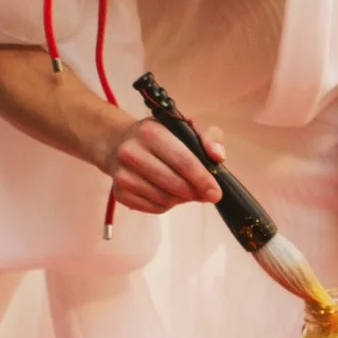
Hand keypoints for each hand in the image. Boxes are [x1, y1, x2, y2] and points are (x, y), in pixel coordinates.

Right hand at [102, 118, 223, 214]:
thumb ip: (209, 138)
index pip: (183, 161)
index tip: (215, 193)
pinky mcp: (119, 193)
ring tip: (184, 190)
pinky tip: (167, 193)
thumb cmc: (159, 138)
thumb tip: (219, 157)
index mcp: (151, 132)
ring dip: (181, 199)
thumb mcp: (184, 129)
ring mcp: (122, 174)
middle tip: (204, 194)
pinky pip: (153, 208)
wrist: (119, 144)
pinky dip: (166, 205)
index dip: (202, 179)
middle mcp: (131, 152)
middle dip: (194, 192)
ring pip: (164, 199)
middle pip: (174, 184)